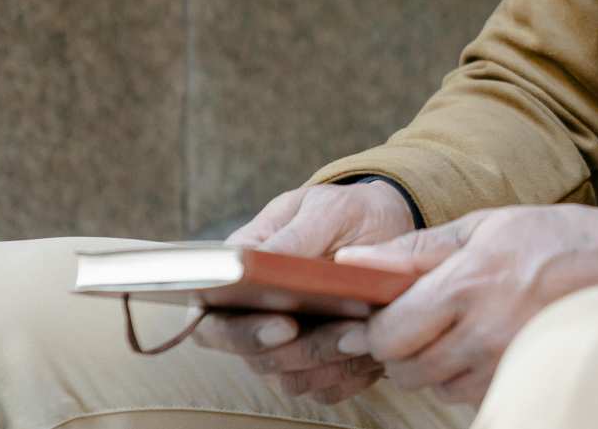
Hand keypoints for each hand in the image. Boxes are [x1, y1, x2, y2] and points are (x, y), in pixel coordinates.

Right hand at [192, 181, 416, 404]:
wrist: (387, 226)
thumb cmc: (347, 212)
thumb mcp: (325, 208)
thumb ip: (293, 235)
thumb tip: (255, 262)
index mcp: (238, 274)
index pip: (211, 319)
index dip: (239, 332)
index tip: (285, 325)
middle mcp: (253, 317)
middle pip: (254, 357)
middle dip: (300, 350)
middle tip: (345, 331)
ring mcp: (285, 345)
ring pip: (291, 378)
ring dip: (331, 363)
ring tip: (368, 335)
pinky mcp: (318, 365)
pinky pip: (326, 388)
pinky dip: (351, 374)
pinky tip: (376, 350)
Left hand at [335, 204, 597, 405]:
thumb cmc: (553, 238)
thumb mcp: (484, 224)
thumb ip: (415, 249)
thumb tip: (351, 262)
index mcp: (466, 284)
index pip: (390, 331)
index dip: (374, 326)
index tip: (375, 313)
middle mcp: (481, 333)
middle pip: (405, 367)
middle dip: (398, 346)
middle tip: (416, 316)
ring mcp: (501, 365)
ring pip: (433, 385)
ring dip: (431, 361)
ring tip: (457, 322)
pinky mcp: (517, 384)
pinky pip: (466, 394)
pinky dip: (462, 373)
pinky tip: (482, 339)